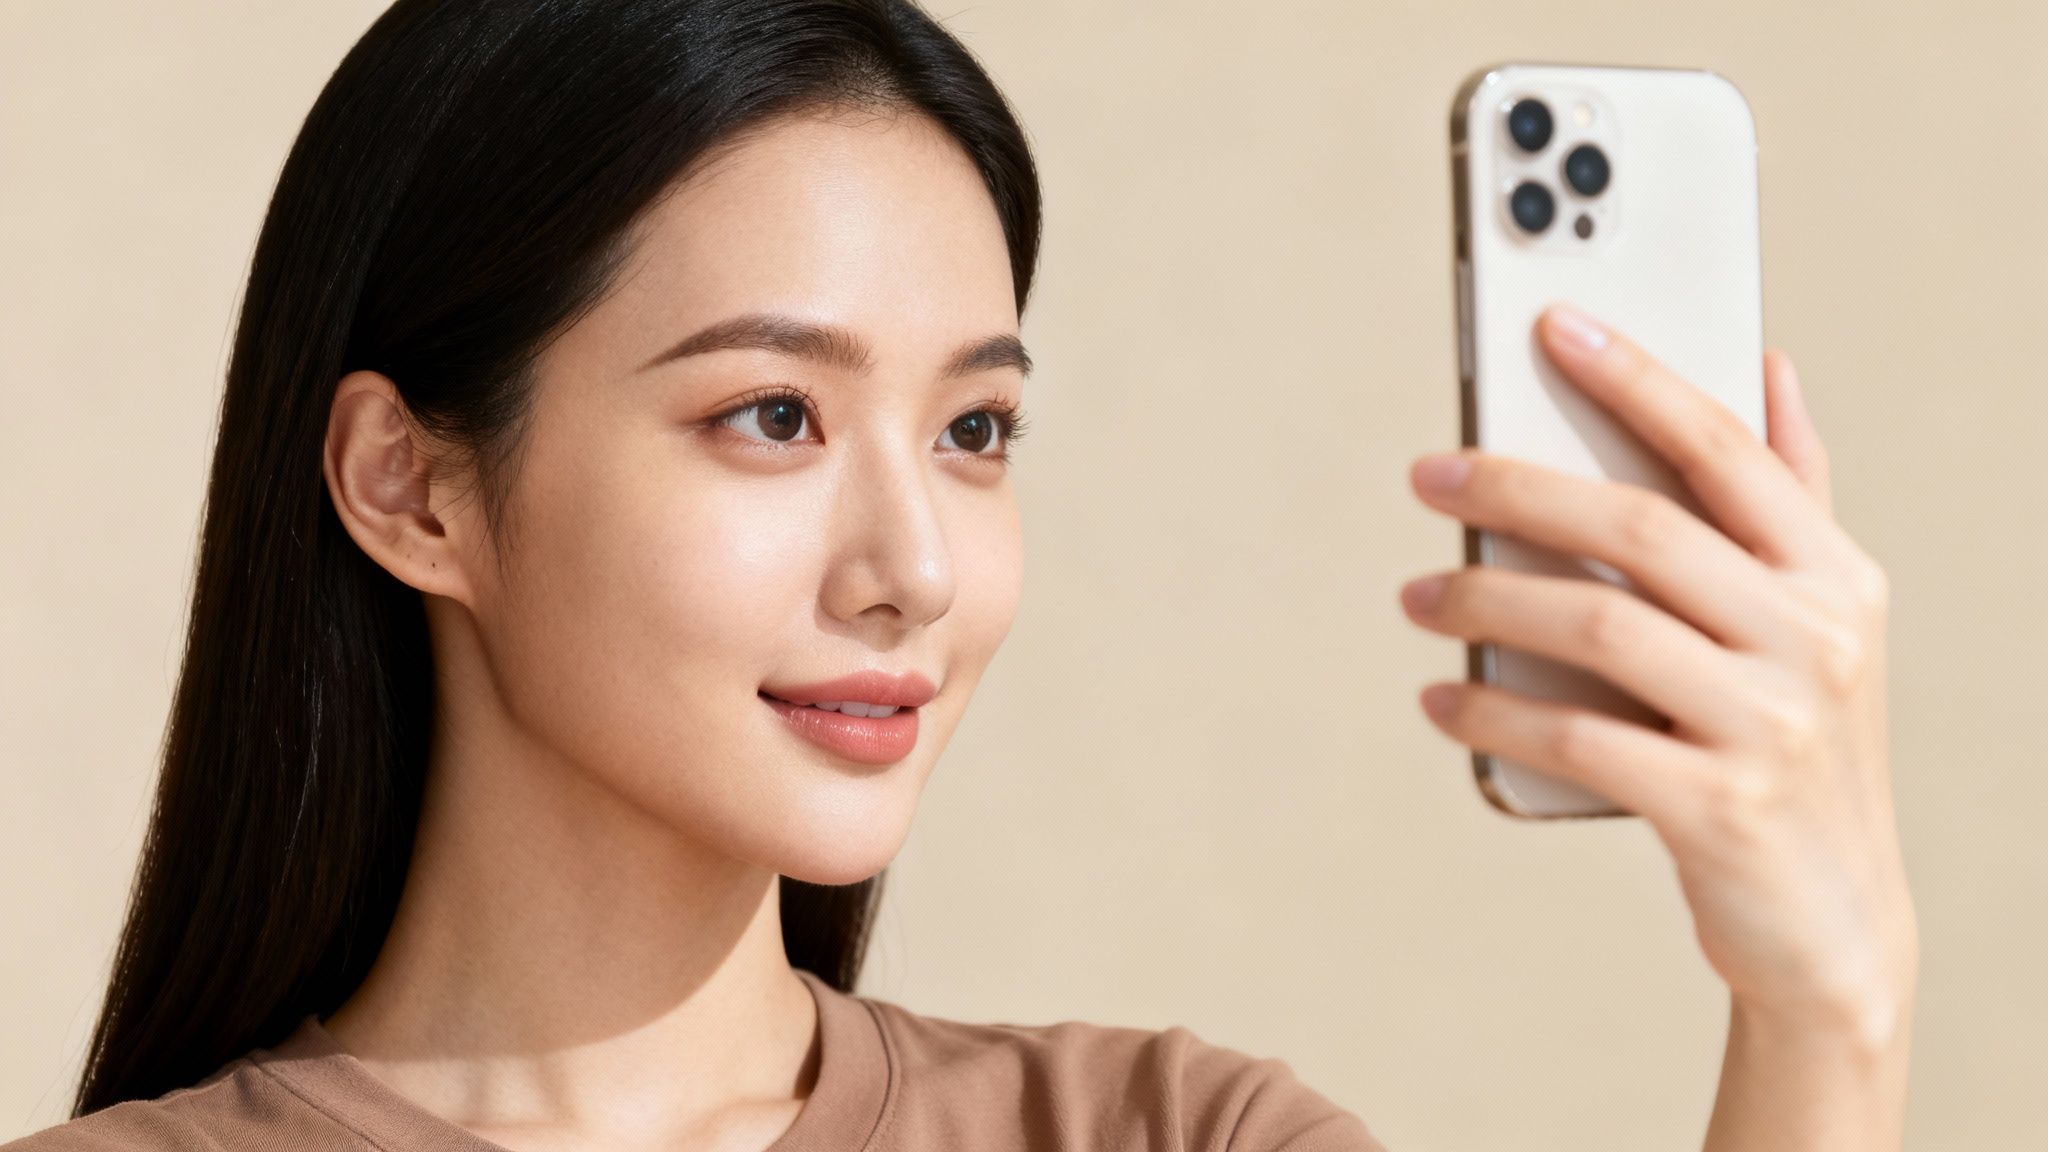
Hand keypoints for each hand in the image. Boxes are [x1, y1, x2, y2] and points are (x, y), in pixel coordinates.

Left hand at [1398, 304, 1916, 1047]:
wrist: (1835, 924)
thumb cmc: (1802, 750)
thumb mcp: (1823, 621)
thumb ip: (1792, 498)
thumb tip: (1768, 365)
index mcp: (1834, 575)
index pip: (1723, 449)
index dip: (1637, 379)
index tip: (1553, 323)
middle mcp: (1814, 636)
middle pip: (1640, 528)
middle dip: (1519, 487)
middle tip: (1429, 473)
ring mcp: (1772, 724)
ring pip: (1599, 623)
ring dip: (1487, 598)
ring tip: (1416, 593)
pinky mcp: (1720, 806)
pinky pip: (1579, 734)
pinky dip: (1495, 710)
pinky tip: (1442, 697)